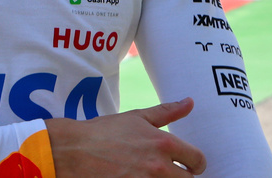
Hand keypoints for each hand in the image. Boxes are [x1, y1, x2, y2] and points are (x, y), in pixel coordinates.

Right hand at [46, 99, 205, 176]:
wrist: (74, 152)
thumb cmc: (104, 132)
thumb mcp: (137, 117)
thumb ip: (167, 112)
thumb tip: (190, 102)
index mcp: (163, 144)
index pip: (197, 161)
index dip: (196, 163)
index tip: (189, 165)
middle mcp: (159, 168)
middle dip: (182, 176)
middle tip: (170, 171)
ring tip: (151, 174)